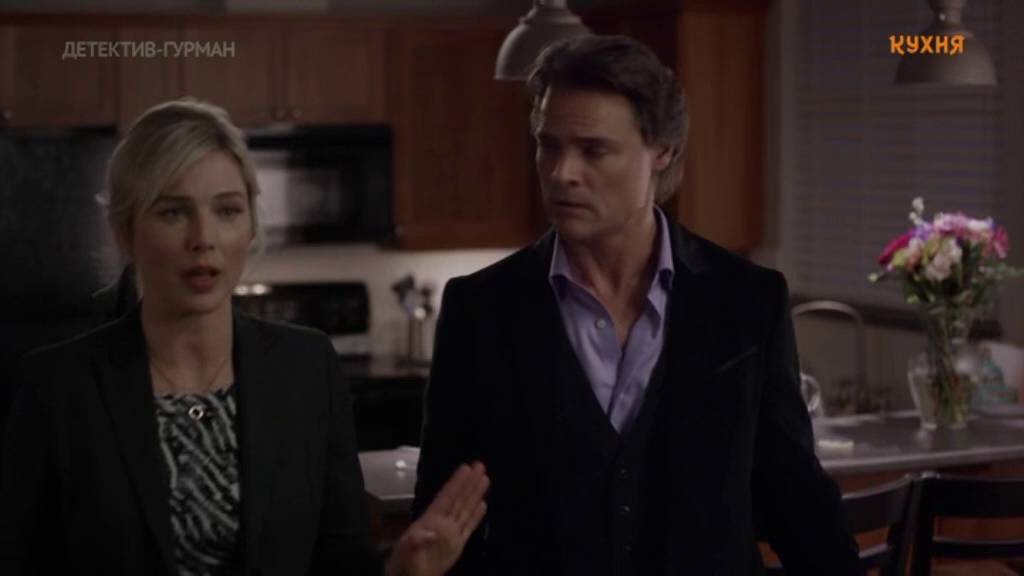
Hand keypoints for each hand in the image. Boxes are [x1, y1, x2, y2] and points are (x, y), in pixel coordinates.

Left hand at [386, 461, 488, 575]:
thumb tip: (428, 534)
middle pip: (459, 499)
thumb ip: (415, 542)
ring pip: (465, 509)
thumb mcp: (405, 552)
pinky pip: (469, 527)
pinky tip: (483, 505)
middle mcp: (442, 523)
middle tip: (479, 466)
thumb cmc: (404, 565)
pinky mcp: (456, 545)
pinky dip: (476, 516)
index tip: (465, 468)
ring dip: (475, 494)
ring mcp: (450, 533)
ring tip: (484, 479)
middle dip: (469, 483)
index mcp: (431, 521)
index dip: (456, 483)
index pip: (446, 498)